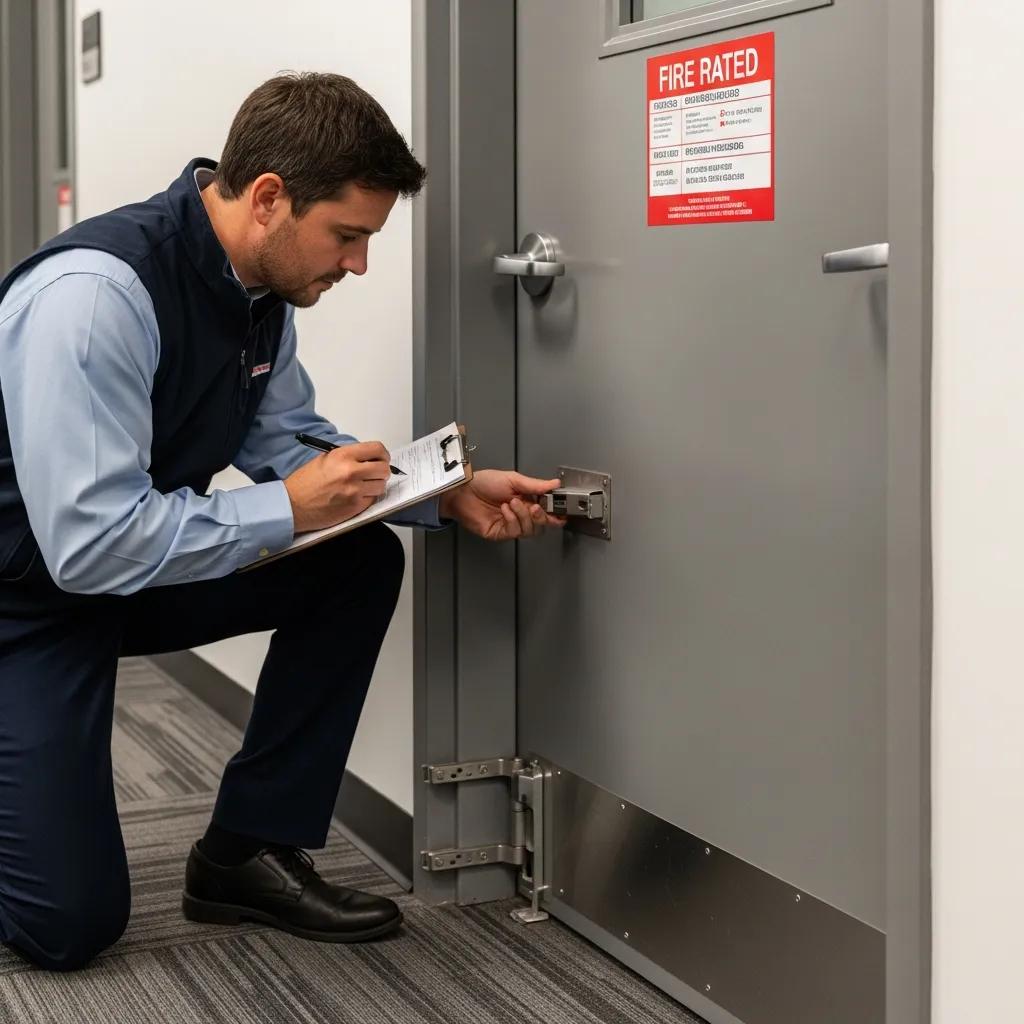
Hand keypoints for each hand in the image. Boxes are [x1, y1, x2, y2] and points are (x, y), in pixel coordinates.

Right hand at [284, 441, 390, 532]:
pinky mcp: (355, 507)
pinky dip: (368, 497)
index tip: (381, 458)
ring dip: (376, 485)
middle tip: (375, 473)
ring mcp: (355, 491)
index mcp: (343, 456)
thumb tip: (366, 458)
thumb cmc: (305, 482)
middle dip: (382, 470)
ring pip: (381, 485)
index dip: (382, 454)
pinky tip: (357, 496)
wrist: (293, 505)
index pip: (377, 449)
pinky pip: (373, 499)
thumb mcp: (325, 459)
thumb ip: (348, 456)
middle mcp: (351, 471)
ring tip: (365, 486)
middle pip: (384, 468)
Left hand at [439, 470, 566, 540]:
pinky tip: (505, 510)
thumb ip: (535, 485)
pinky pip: (515, 531)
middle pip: (542, 524)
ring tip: (512, 503)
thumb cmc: (483, 483)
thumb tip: (555, 483)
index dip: (556, 511)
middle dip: (541, 516)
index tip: (561, 509)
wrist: (463, 492)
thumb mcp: (513, 479)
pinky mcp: (501, 533)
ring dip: (524, 516)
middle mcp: (521, 513)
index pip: (548, 509)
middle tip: (535, 507)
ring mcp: (512, 524)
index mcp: (527, 499)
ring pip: (530, 530)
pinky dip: (513, 520)